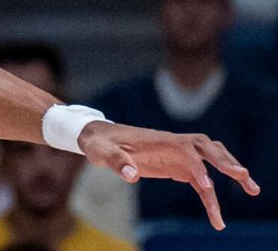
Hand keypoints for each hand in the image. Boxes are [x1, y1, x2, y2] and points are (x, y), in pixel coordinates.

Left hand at [80, 122, 258, 229]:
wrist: (100, 139)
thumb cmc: (101, 144)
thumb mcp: (102, 152)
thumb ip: (116, 161)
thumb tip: (130, 174)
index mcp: (160, 140)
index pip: (187, 151)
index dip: (198, 167)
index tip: (206, 186)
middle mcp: (175, 145)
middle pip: (209, 150)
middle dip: (228, 162)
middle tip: (245, 177)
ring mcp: (178, 155)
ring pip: (212, 162)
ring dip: (232, 173)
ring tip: (253, 189)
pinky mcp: (177, 167)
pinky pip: (200, 181)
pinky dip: (211, 196)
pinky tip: (216, 216)